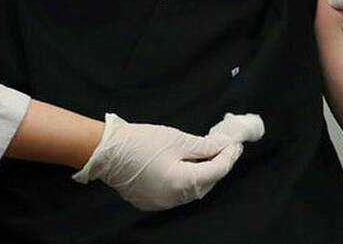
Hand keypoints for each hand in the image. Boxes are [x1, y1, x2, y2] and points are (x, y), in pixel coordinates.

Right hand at [72, 112, 263, 210]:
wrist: (107, 151)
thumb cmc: (142, 141)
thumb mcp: (178, 139)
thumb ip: (204, 146)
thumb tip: (224, 146)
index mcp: (182, 183)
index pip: (216, 172)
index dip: (228, 157)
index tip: (236, 145)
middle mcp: (173, 199)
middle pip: (206, 184)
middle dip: (218, 167)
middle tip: (226, 149)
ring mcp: (161, 203)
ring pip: (192, 191)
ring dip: (203, 175)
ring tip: (210, 157)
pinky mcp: (151, 202)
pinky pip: (177, 193)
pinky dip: (187, 181)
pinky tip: (189, 167)